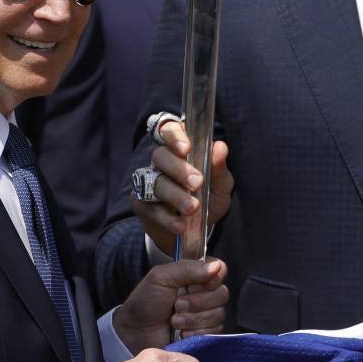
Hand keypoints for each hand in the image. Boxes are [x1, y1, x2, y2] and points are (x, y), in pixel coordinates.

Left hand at [112, 257, 227, 352]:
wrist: (135, 332)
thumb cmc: (145, 302)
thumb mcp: (161, 277)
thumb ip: (188, 269)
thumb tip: (216, 266)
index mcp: (195, 275)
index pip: (220, 269)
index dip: (212, 279)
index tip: (194, 285)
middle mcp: (203, 293)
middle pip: (222, 294)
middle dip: (198, 302)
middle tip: (177, 305)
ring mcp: (206, 314)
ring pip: (218, 314)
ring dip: (193, 319)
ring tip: (174, 320)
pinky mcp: (206, 333)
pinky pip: (214, 332)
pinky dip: (195, 333)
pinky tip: (181, 333)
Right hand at [134, 118, 233, 253]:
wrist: (195, 231)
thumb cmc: (208, 198)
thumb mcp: (220, 185)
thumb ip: (219, 168)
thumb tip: (220, 147)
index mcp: (180, 149)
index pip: (169, 130)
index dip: (174, 135)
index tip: (186, 148)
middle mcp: (161, 162)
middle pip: (161, 156)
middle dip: (179, 169)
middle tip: (197, 183)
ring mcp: (148, 182)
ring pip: (156, 183)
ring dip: (175, 196)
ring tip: (193, 208)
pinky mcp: (142, 204)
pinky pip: (151, 208)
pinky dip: (168, 218)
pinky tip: (181, 226)